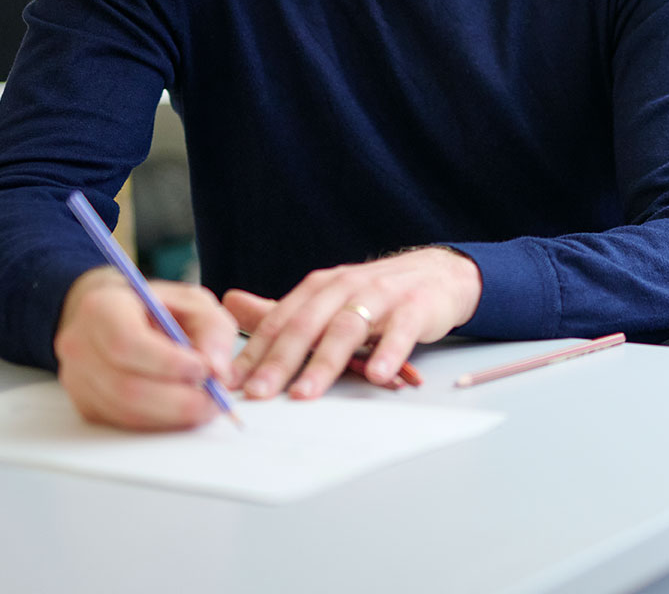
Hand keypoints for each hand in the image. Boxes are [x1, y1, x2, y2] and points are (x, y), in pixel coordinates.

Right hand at [52, 266, 238, 430]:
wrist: (119, 318)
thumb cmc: (157, 308)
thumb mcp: (193, 302)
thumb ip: (213, 329)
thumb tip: (217, 370)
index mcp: (102, 307)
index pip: (126, 342)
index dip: (167, 362)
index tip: (202, 368)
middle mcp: (79, 345)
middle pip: (126, 387)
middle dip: (178, 399)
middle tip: (214, 399)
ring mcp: (77, 379)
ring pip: (126, 411)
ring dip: (172, 415)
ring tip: (204, 404)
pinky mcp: (86, 404)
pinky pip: (123, 422)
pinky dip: (159, 421)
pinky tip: (181, 409)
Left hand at [224, 247, 482, 398]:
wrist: (440, 274)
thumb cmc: (377, 295)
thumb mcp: (328, 300)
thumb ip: (283, 311)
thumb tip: (229, 305)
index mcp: (320, 287)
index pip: (280, 321)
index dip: (254, 352)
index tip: (230, 383)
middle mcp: (346, 287)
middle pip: (306, 325)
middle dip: (279, 361)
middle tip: (258, 394)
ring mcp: (382, 296)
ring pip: (347, 328)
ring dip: (324, 362)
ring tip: (305, 393)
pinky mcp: (416, 307)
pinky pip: (400, 331)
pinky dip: (389, 352)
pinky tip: (378, 375)